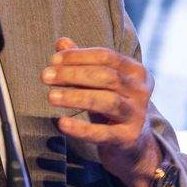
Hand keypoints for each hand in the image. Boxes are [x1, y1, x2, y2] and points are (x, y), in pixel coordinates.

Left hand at [41, 38, 160, 186]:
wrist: (132, 143)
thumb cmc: (112, 105)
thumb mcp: (100, 82)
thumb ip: (83, 62)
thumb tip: (61, 42)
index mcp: (137, 71)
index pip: (107, 56)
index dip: (79, 56)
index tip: (53, 60)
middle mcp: (141, 91)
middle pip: (107, 76)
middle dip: (74, 75)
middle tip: (46, 76)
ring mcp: (137, 115)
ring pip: (107, 101)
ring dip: (76, 97)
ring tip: (51, 96)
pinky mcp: (128, 138)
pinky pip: (103, 133)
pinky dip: (81, 128)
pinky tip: (62, 123)